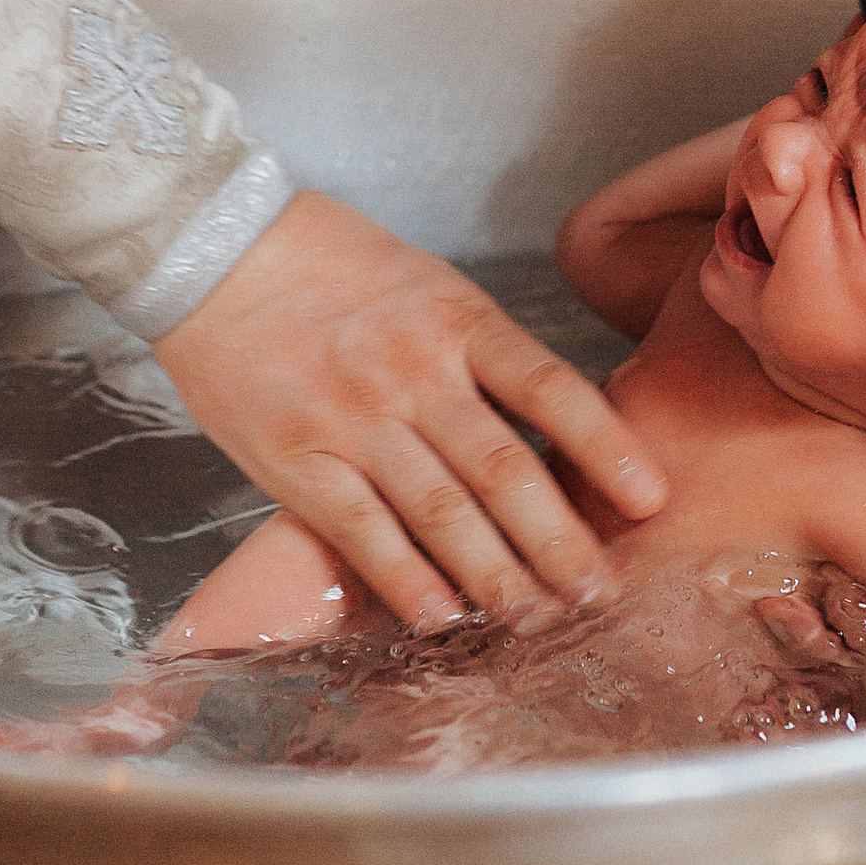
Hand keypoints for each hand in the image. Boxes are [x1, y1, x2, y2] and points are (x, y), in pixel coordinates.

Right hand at [154, 189, 667, 632]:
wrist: (215, 248)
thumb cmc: (329, 263)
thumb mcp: (427, 283)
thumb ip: (481, 352)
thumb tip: (551, 424)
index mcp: (455, 319)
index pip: (548, 388)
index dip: (605, 446)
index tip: (650, 497)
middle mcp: (412, 372)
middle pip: (503, 468)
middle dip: (559, 539)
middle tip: (600, 591)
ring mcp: (353, 420)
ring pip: (442, 512)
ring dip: (496, 574)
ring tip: (537, 616)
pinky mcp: (298, 461)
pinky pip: (364, 533)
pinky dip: (407, 582)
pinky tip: (444, 616)